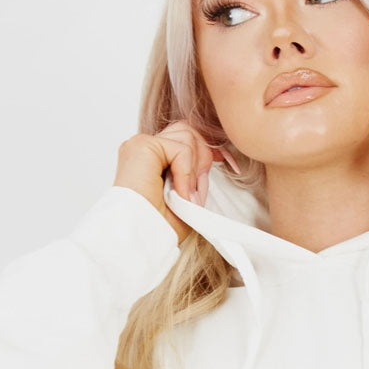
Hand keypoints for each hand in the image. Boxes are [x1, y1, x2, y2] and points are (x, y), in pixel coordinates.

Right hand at [113, 122, 231, 242]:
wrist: (141, 238)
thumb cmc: (158, 226)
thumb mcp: (187, 198)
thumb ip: (197, 175)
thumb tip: (220, 156)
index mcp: (153, 159)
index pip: (186, 138)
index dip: (208, 148)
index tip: (228, 163)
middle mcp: (146, 148)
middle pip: (189, 130)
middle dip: (204, 158)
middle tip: (200, 191)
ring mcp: (143, 145)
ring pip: (188, 135)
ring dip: (195, 169)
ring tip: (188, 196)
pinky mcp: (143, 146)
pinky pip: (181, 149)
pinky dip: (187, 173)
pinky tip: (180, 193)